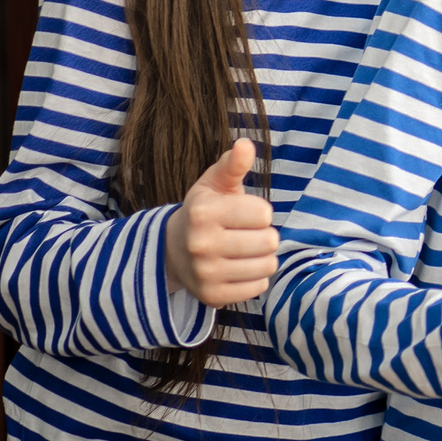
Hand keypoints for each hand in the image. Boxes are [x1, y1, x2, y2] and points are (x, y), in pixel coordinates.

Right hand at [161, 138, 277, 307]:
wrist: (172, 250)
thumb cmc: (205, 211)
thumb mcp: (215, 184)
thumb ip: (233, 164)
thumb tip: (245, 144)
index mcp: (203, 212)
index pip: (264, 213)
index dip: (260, 212)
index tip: (243, 214)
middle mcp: (201, 244)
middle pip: (269, 241)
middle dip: (264, 235)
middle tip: (244, 234)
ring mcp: (205, 273)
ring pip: (268, 265)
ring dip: (263, 257)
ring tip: (243, 251)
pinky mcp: (212, 296)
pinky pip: (259, 287)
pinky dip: (255, 278)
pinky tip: (238, 268)